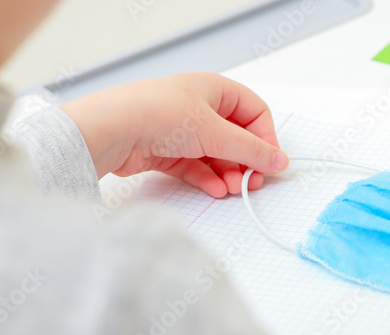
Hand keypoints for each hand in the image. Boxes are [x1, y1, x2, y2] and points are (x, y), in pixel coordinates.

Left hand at [61, 73, 287, 196]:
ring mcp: (181, 131)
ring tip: (232, 189)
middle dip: (246, 162)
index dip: (265, 137)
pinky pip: (197, 168)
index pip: (254, 112)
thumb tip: (279, 160)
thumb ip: (250, 150)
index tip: (270, 161)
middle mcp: (198, 108)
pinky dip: (208, 179)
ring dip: (228, 174)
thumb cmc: (156, 114)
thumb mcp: (214, 132)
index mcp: (213, 89)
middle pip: (236, 138)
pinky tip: (215, 189)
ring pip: (216, 156)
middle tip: (252, 181)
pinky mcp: (167, 152)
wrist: (110, 131)